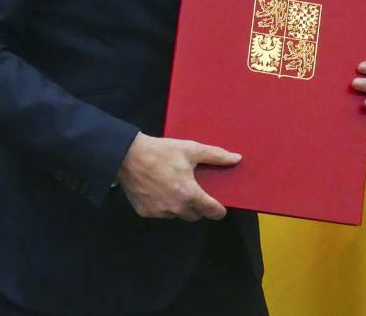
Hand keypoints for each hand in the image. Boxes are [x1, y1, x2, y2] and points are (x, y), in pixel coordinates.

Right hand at [116, 132, 238, 221]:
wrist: (128, 156)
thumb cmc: (163, 152)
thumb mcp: (191, 149)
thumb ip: (216, 155)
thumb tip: (237, 159)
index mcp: (189, 194)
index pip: (211, 211)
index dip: (219, 210)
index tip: (220, 207)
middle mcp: (175, 208)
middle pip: (195, 216)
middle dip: (199, 207)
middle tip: (196, 191)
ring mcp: (159, 212)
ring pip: (177, 215)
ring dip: (181, 207)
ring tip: (176, 188)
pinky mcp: (145, 212)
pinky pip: (161, 213)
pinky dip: (164, 206)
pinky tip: (161, 190)